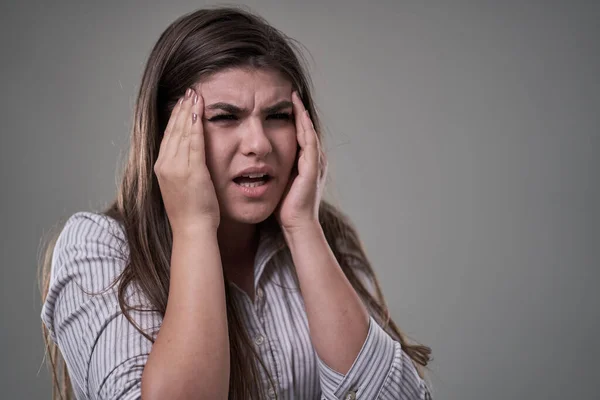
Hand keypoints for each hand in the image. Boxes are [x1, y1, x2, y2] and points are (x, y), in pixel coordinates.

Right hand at [154, 88, 219, 233]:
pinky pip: (194, 142)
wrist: (192, 229)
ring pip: (182, 132)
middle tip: (188, 92)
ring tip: (194, 96)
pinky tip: (199, 111)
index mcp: (161, 168)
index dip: (174, 118)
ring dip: (188, 111)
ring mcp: (177, 167)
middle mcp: (165, 165)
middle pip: (172, 130)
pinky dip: (196, 125)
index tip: (181, 103)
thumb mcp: (180, 187)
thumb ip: (181, 171)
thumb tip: (186, 160)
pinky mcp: (191, 170)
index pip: (167, 136)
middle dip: (181, 109)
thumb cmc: (190, 213)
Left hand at [276, 91, 327, 232]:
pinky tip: (297, 113)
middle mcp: (313, 159)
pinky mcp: (313, 166)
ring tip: (294, 96)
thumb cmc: (284, 207)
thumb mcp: (276, 182)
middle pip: (306, 129)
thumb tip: (254, 160)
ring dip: (302, 113)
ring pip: (309, 131)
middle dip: (299, 110)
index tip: (281, 102)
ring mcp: (315, 162)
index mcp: (305, 162)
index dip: (292, 117)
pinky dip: (304, 126)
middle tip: (291, 92)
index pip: (299, 134)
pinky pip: (310, 140)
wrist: (296, 224)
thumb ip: (271, 169)